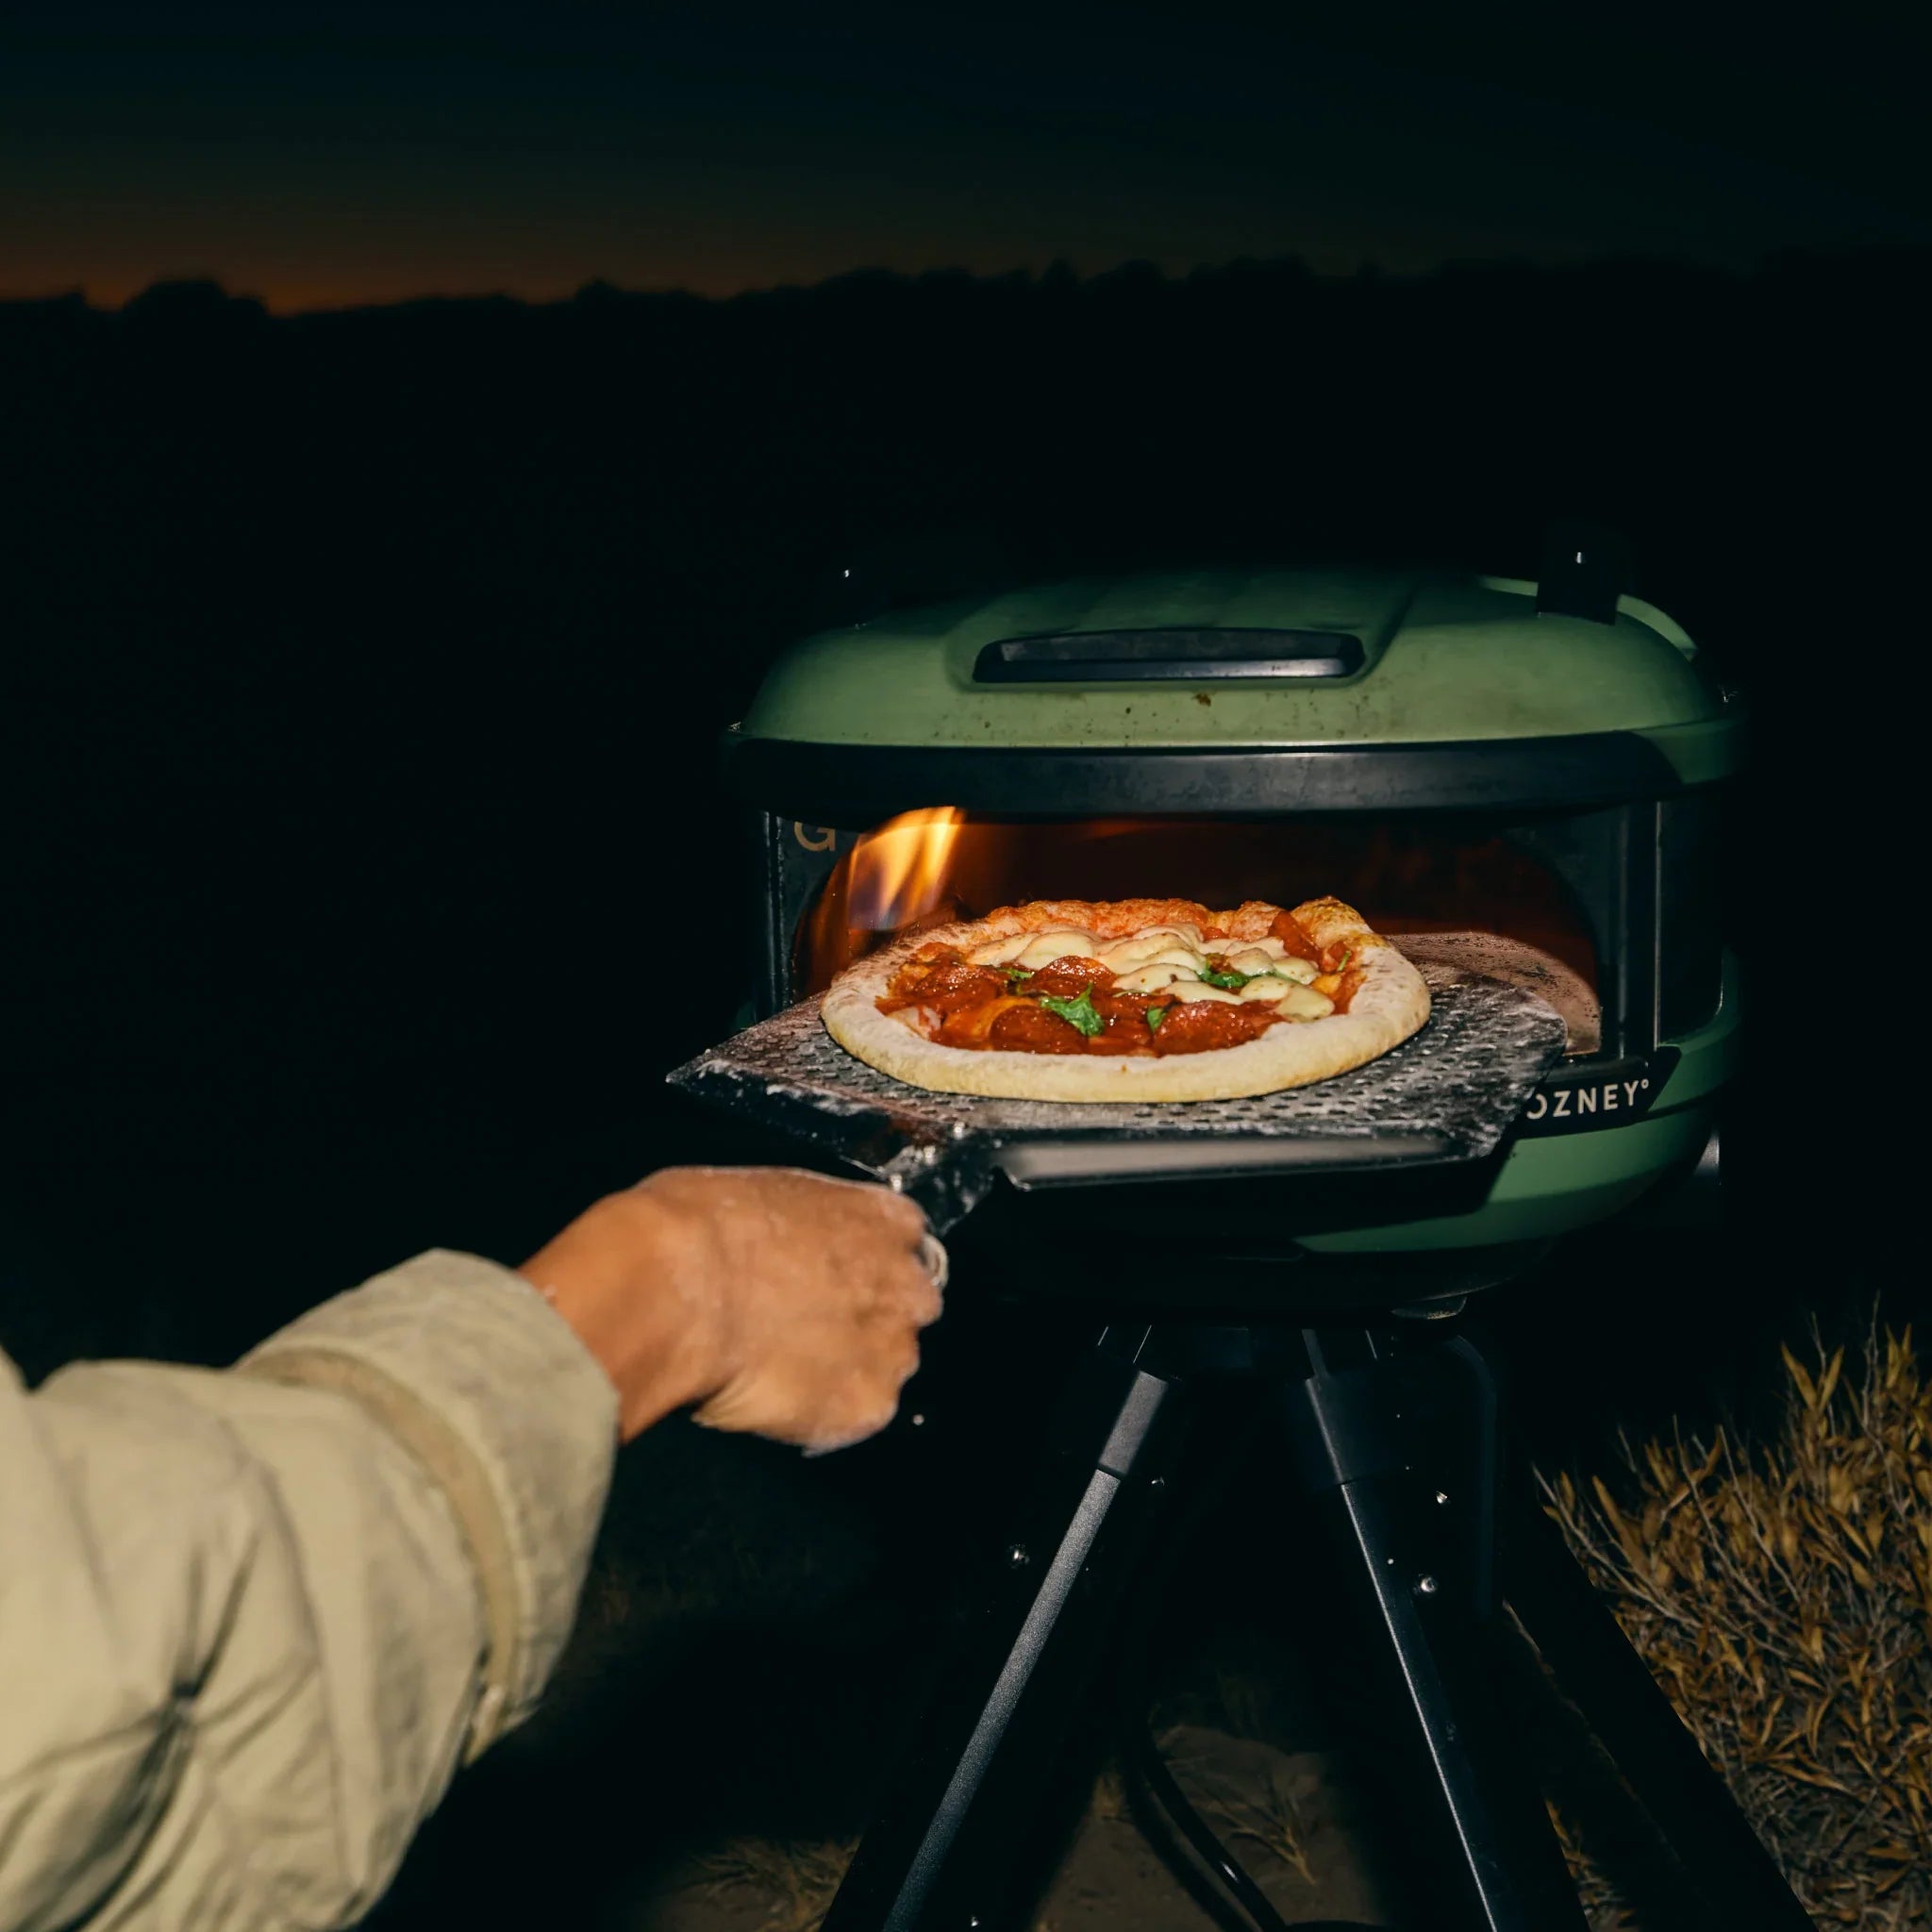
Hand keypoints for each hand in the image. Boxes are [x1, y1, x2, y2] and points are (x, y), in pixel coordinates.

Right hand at [518, 1167, 944, 1450]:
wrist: (675, 1294)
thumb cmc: (699, 1231)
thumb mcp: (764, 1193)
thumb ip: (804, 1225)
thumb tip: (784, 1243)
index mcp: (887, 1219)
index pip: (903, 1244)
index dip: (862, 1264)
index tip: (829, 1276)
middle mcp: (905, 1285)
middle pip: (906, 1308)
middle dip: (866, 1319)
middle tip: (805, 1326)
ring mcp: (892, 1351)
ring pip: (887, 1366)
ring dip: (847, 1369)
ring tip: (782, 1367)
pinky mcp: (866, 1409)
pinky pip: (856, 1417)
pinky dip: (822, 1415)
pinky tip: (775, 1399)